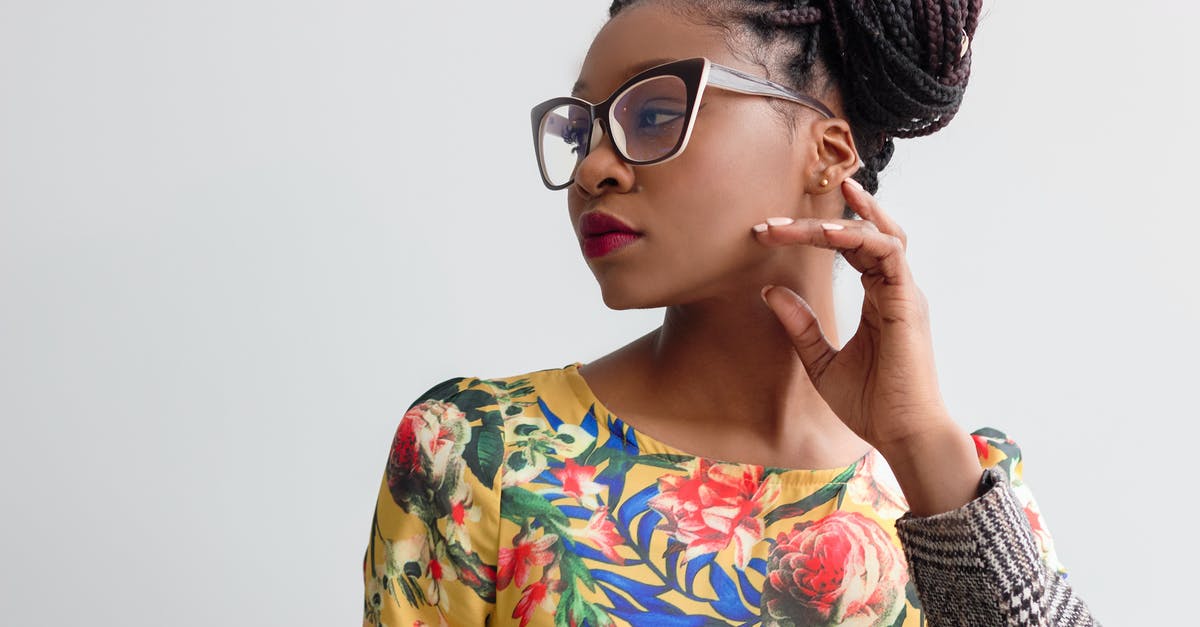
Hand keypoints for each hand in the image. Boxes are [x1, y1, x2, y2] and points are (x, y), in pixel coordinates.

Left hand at [753, 178, 953, 456]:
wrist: (901, 435)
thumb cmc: (870, 404)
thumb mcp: (820, 362)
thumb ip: (800, 326)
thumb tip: (769, 290)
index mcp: (879, 298)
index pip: (851, 248)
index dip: (813, 234)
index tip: (769, 232)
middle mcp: (894, 288)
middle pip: (862, 233)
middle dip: (816, 221)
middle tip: (770, 223)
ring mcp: (904, 292)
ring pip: (877, 234)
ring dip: (834, 223)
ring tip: (789, 226)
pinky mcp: (908, 301)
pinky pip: (888, 253)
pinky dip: (858, 237)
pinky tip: (825, 234)